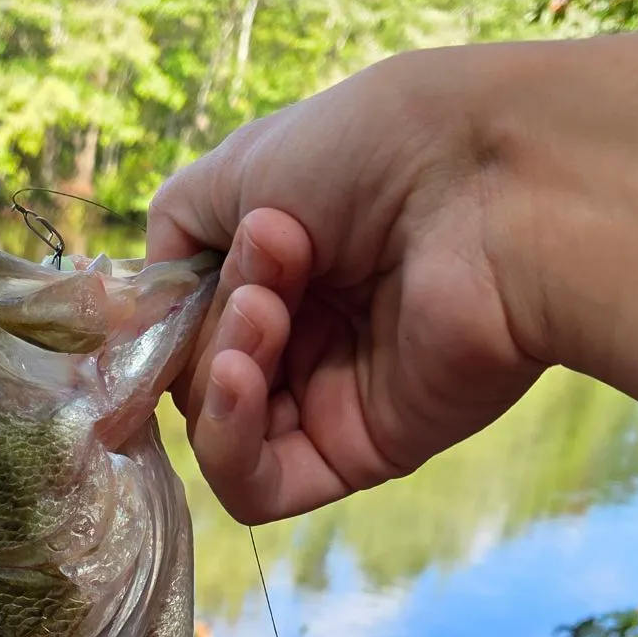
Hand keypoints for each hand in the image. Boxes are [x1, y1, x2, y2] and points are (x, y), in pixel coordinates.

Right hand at [148, 47, 547, 525]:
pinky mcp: (359, 452)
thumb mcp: (245, 167)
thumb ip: (176, 234)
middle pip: (196, 375)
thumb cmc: (380, 151)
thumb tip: (141, 310)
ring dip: (218, 369)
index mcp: (284, 268)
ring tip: (267, 305)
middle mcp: (306, 336)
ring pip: (217, 431)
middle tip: (274, 255)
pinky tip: (245, 378)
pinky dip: (228, 440)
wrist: (496, 184)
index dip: (161, 317)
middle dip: (213, 318)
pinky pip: (257, 485)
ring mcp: (329, 398)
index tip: (154, 297)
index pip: (187, 322)